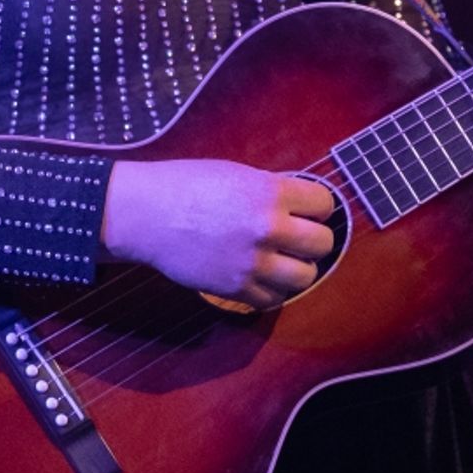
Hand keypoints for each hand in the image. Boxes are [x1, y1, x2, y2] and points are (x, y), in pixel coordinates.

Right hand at [100, 159, 336, 308]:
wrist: (147, 214)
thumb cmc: (187, 185)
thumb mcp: (236, 173)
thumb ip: (272, 189)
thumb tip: (301, 203)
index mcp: (269, 192)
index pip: (325, 204)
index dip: (316, 207)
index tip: (306, 210)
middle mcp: (267, 227)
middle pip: (323, 244)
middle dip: (313, 240)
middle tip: (297, 237)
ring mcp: (252, 261)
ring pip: (306, 277)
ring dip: (298, 269)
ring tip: (282, 260)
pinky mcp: (235, 288)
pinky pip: (274, 299)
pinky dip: (272, 290)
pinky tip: (261, 276)